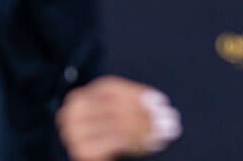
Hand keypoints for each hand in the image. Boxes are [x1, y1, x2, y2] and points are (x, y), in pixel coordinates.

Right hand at [57, 77, 180, 160]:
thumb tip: (163, 114)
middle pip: (114, 107)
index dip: (137, 95)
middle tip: (169, 121)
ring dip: (144, 129)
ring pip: (116, 125)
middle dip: (145, 114)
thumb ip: (135, 110)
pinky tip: (149, 144)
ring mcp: (74, 132)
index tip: (161, 102)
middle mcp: (73, 111)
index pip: (110, 88)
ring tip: (163, 133)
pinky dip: (135, 144)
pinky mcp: (82, 152)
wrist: (86, 158)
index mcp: (81, 96)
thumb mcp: (118, 118)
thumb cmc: (106, 138)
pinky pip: (115, 144)